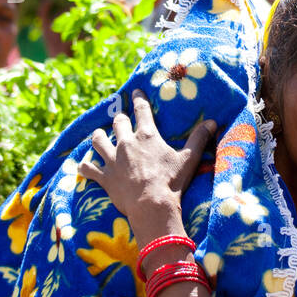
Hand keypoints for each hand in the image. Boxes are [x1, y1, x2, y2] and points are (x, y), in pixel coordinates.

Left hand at [78, 89, 214, 230]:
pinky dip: (85, 166)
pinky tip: (84, 165)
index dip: (139, 98)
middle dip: (119, 119)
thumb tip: (213, 122)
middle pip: (118, 123)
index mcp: (147, 136)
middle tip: (120, 119)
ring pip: (98, 140)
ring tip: (99, 135)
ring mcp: (112, 159)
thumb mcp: (189, 159)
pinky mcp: (104, 176)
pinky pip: (89, 168)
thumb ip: (199, 138)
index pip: (142, 110)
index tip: (136, 91)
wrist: (151, 204)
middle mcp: (126, 143)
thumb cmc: (171, 181)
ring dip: (98, 137)